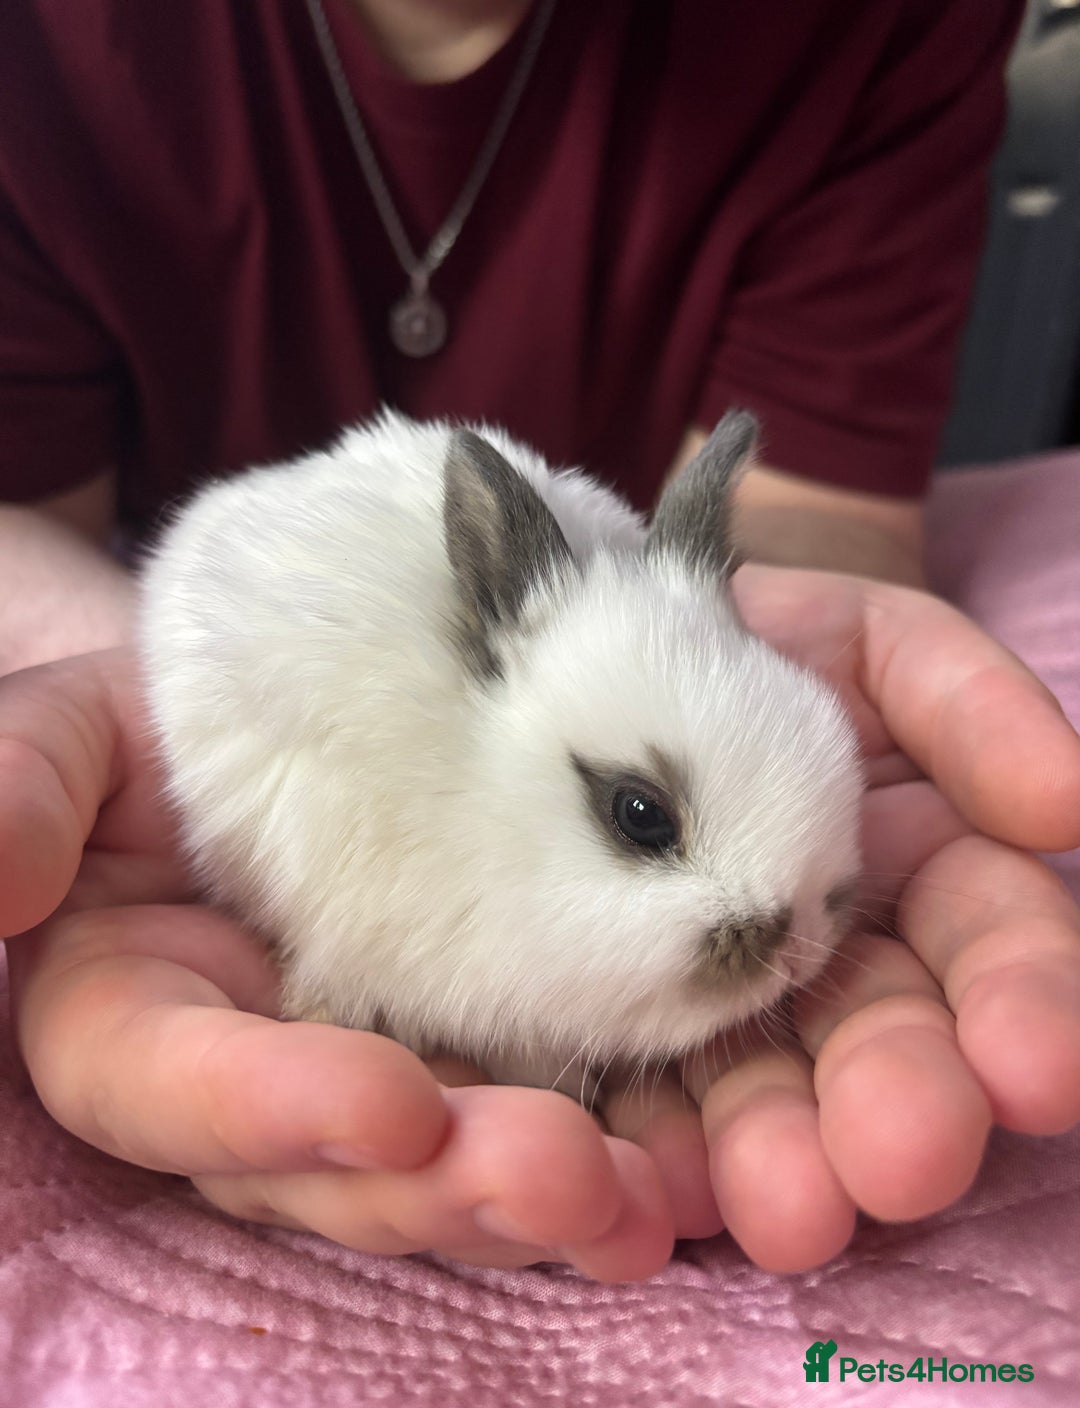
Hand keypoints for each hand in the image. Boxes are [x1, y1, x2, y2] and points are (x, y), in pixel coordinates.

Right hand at [0, 649, 677, 1280]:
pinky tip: (675, 1170)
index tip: (393, 1099)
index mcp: (133, 1013)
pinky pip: (524, 1114)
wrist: (260, 714)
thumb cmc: (150, 721)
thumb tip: (4, 885)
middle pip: (328, 1166)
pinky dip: (601, 1151)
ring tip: (637, 1198)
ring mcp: (360, 1069)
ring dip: (536, 1196)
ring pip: (436, 1167)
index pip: (172, 1089)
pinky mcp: (462, 1049)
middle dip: (441, 1185)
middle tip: (562, 1176)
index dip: (272, 1109)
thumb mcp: (65, 737)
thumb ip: (20, 793)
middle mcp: (249, 1073)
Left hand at [599, 565, 1079, 1270]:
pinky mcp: (619, 1025)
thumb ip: (970, 708)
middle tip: (894, 1159)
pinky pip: (641, 1100)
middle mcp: (841, 961)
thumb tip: (1062, 801)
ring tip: (783, 1207)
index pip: (999, 952)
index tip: (1030, 1067)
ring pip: (769, 1095)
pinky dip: (653, 1153)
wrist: (616, 659)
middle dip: (900, 1109)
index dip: (1027, 1009)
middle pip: (886, 1049)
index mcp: (928, 879)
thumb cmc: (766, 652)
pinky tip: (652, 1181)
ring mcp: (728, 1004)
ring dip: (784, 1159)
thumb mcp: (880, 648)